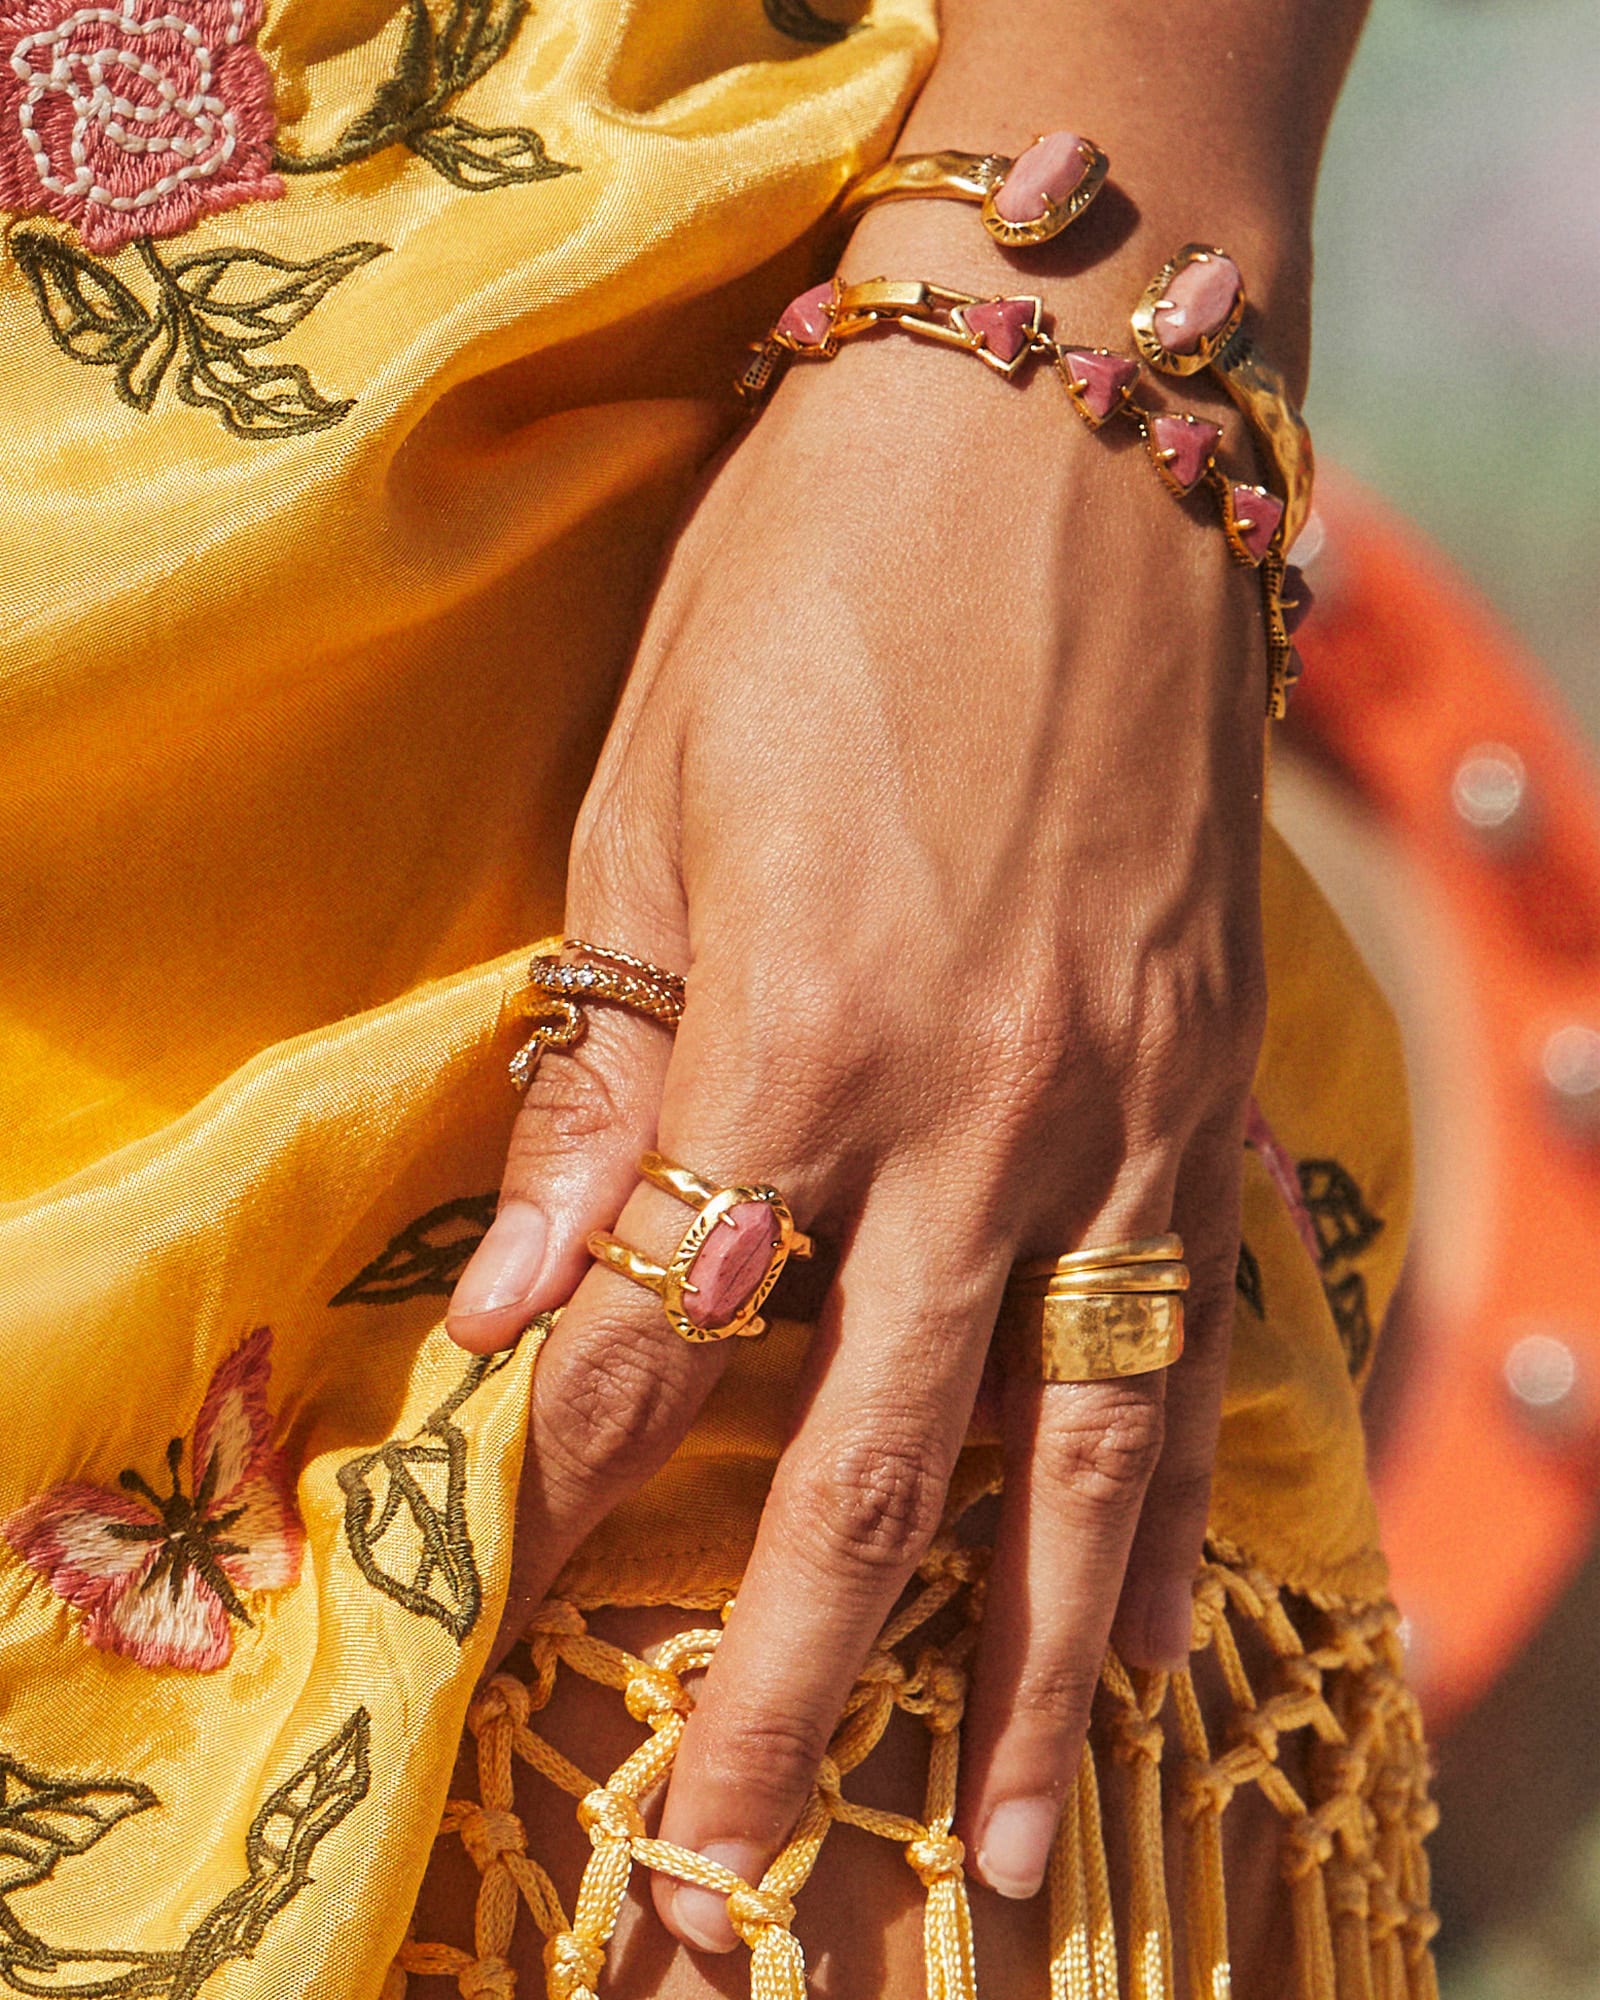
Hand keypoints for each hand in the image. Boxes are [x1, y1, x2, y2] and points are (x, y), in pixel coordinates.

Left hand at [445, 306, 1266, 1948]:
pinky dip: (1178, 1492)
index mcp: (802, 1039)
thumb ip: (606, 1067)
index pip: (665, 1336)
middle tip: (743, 1882)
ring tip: (1015, 1844)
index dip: (574, 1479)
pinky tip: (1163, 1608)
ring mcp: (1124, 1113)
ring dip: (1038, 1667)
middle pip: (871, 1466)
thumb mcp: (655, 799)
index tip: (508, 1596)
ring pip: (1079, 1451)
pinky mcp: (1211, 1079)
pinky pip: (1194, 1333)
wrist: (1066, 433)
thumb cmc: (819, 586)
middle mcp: (982, 1118)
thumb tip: (527, 1288)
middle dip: (796, 1691)